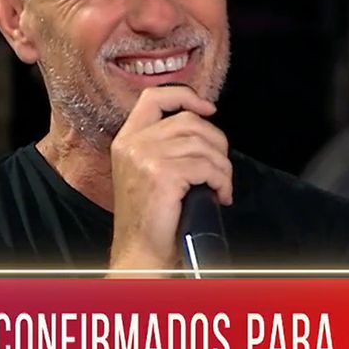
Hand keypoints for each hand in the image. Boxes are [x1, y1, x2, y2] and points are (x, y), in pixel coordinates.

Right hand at [108, 86, 232, 270]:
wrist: (140, 251)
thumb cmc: (150, 217)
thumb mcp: (146, 170)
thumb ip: (163, 144)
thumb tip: (202, 124)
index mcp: (126, 139)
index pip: (155, 97)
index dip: (186, 96)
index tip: (208, 109)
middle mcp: (132, 144)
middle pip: (189, 121)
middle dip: (216, 142)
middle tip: (220, 167)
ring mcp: (146, 158)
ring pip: (203, 145)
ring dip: (222, 167)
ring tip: (221, 186)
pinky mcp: (163, 175)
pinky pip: (207, 167)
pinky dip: (222, 182)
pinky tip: (220, 196)